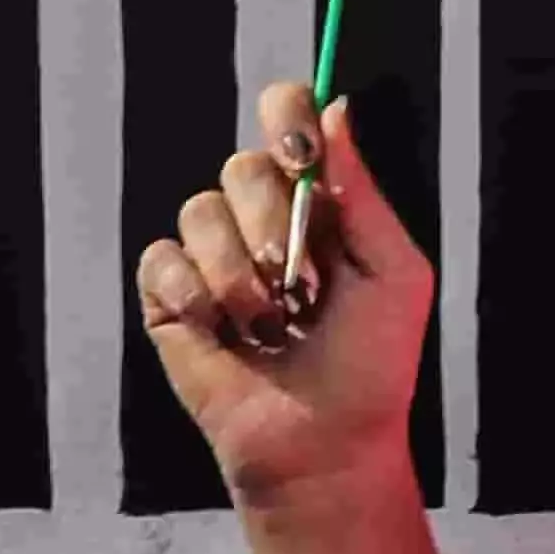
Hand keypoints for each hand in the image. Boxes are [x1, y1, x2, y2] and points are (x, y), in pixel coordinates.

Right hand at [136, 82, 434, 509]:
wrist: (325, 445)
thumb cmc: (372, 365)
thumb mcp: (392, 272)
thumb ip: (362, 192)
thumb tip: (335, 108)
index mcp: (315, 204)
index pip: (287, 119)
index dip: (285, 116)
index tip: (299, 149)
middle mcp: (259, 220)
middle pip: (242, 164)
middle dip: (273, 223)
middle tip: (302, 285)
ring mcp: (211, 257)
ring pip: (200, 211)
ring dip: (241, 277)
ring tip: (270, 327)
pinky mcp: (170, 297)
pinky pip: (162, 259)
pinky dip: (196, 297)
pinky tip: (224, 336)